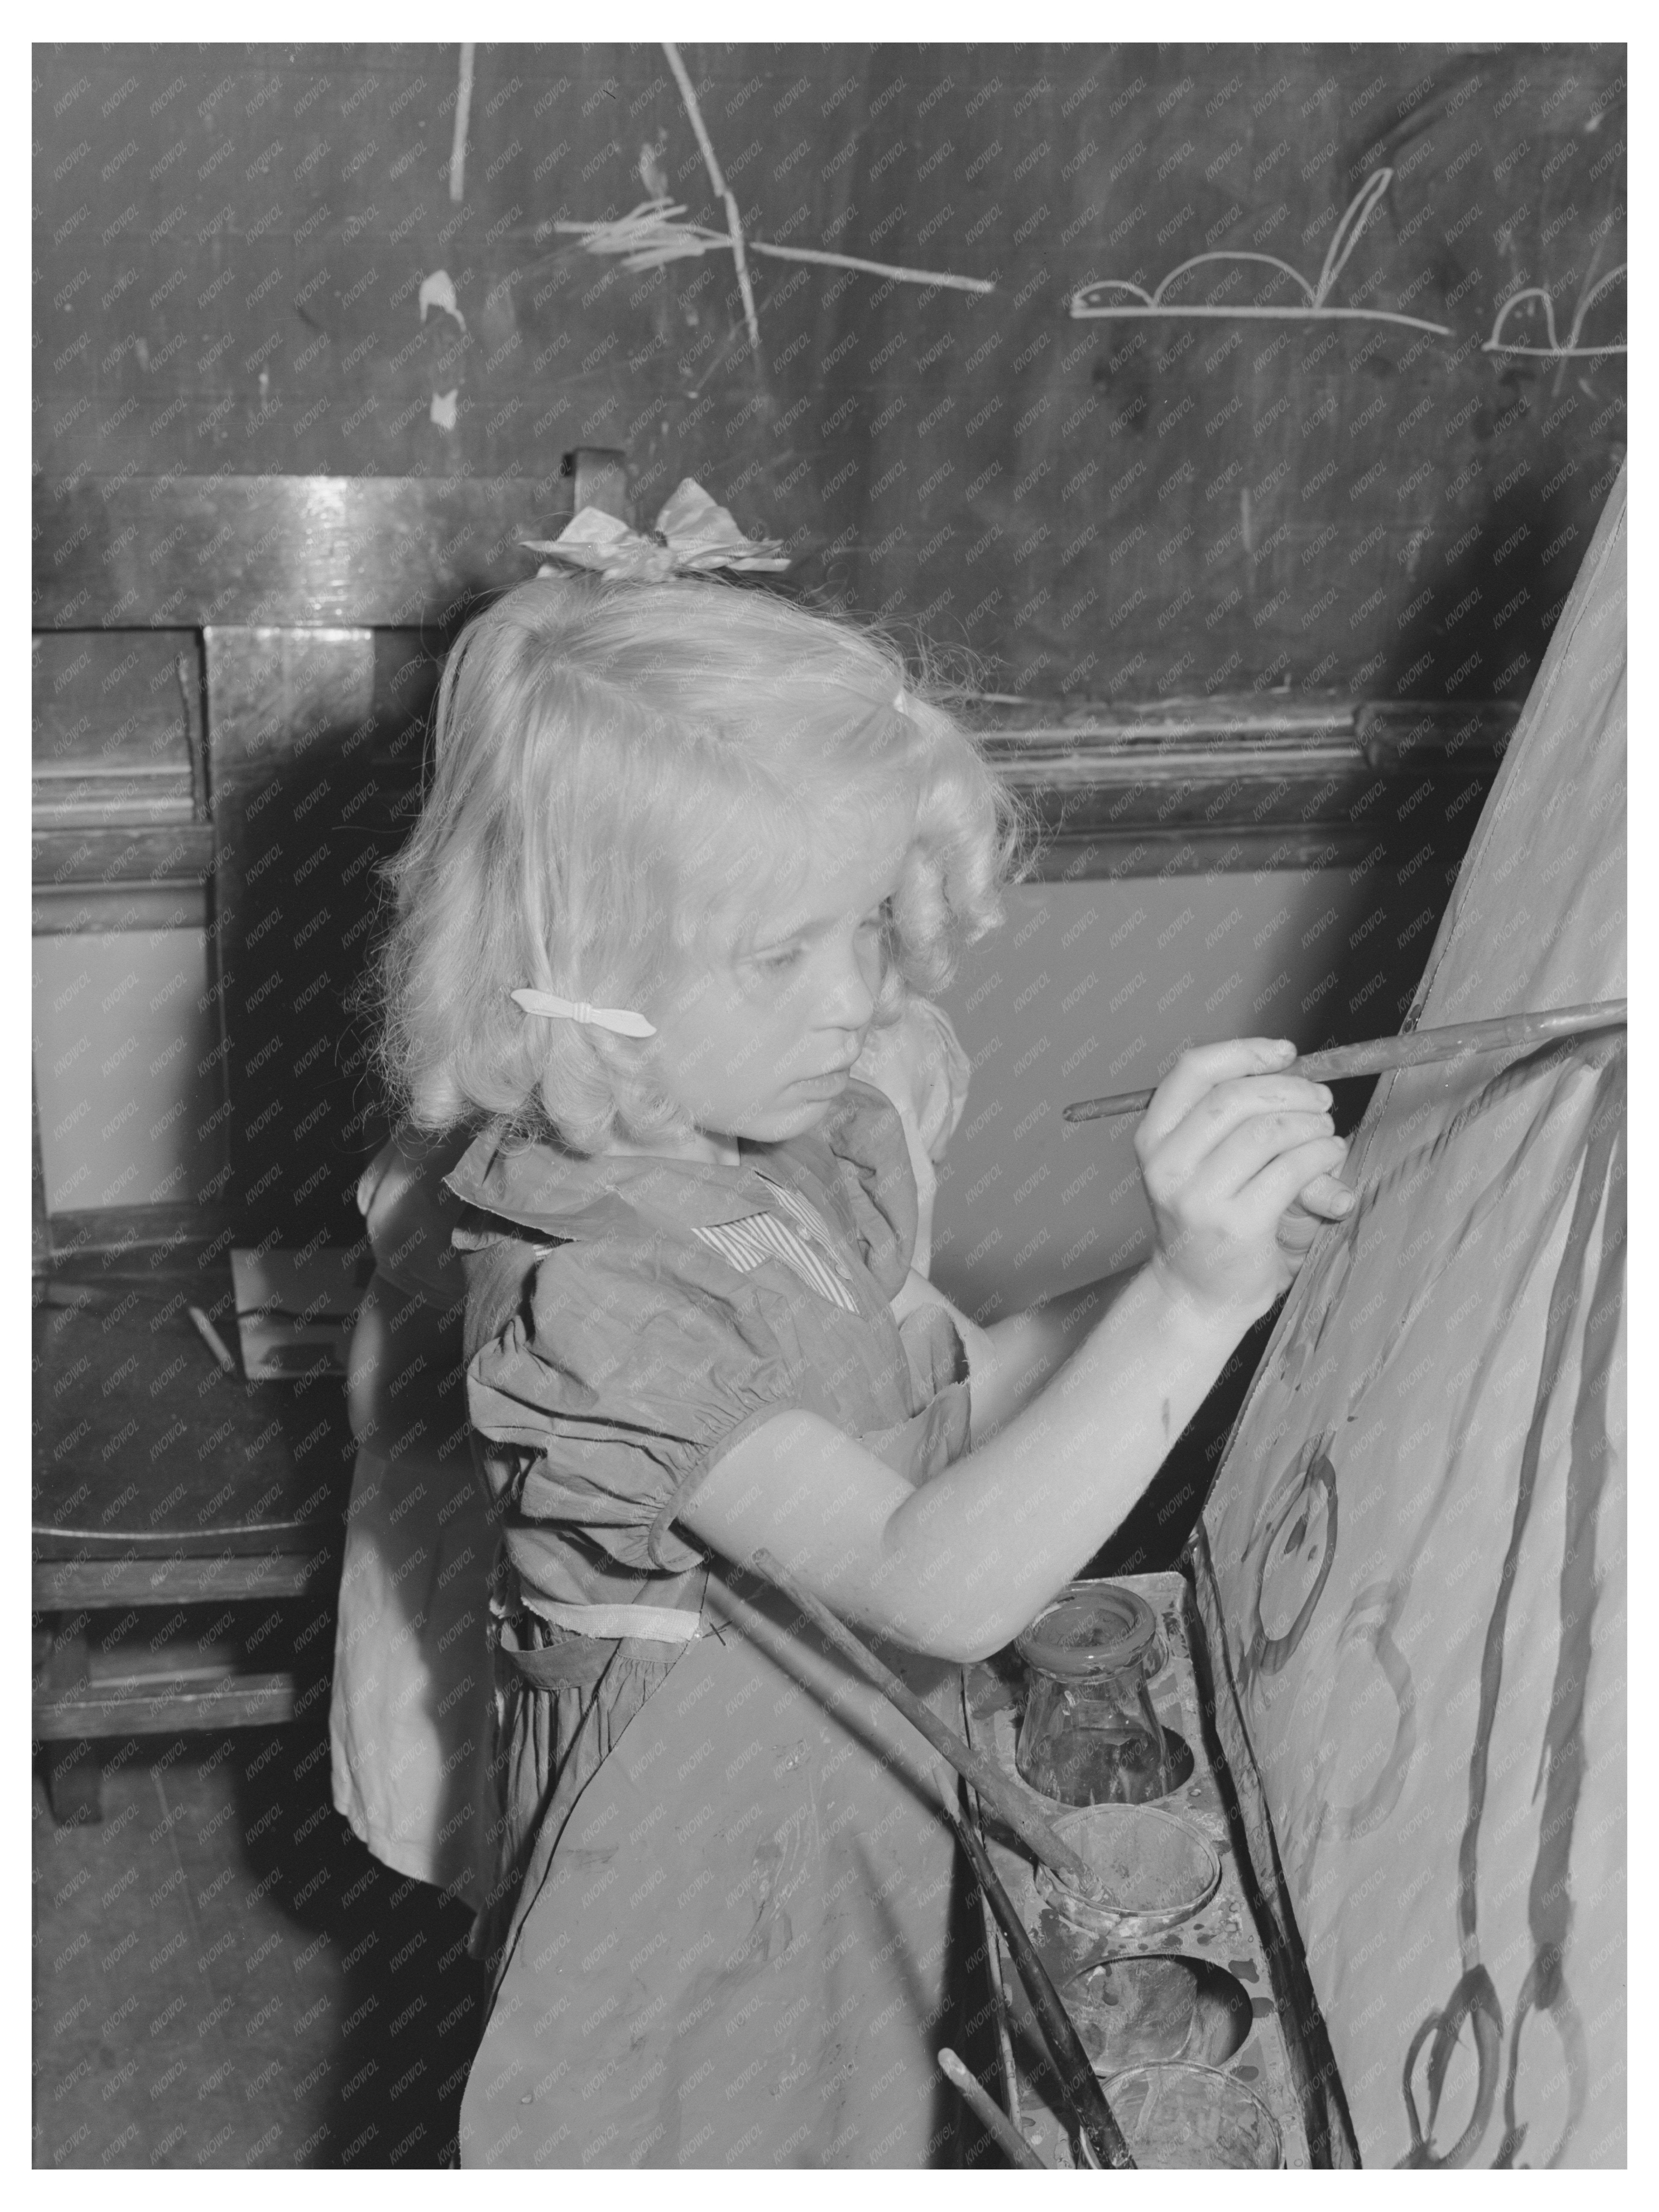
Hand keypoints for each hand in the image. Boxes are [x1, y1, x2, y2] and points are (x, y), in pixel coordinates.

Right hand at [1135, 1038, 1351, 1324]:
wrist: (1198, 1294)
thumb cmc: (1211, 1220)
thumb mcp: (1206, 1163)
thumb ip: (1241, 1120)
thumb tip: (1304, 1083)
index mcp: (1153, 1138)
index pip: (1194, 1070)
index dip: (1245, 1051)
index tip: (1285, 1053)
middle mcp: (1167, 1165)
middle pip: (1236, 1096)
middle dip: (1291, 1089)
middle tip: (1321, 1101)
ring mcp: (1198, 1197)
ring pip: (1268, 1130)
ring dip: (1312, 1124)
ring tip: (1327, 1134)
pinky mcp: (1236, 1225)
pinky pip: (1292, 1169)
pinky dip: (1322, 1155)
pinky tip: (1329, 1159)